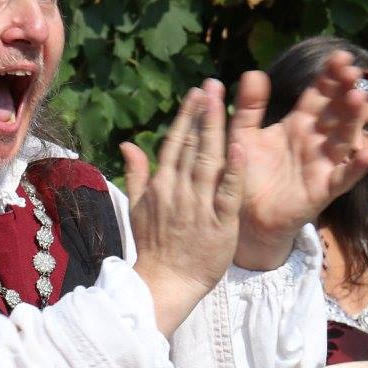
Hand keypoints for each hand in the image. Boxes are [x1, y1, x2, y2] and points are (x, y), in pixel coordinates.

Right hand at [122, 80, 244, 336]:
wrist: (164, 284)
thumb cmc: (153, 247)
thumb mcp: (137, 207)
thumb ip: (136, 173)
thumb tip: (128, 143)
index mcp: (161, 185)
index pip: (176, 142)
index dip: (187, 115)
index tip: (196, 92)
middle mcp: (179, 190)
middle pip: (193, 145)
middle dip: (203, 113)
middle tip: (212, 84)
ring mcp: (199, 206)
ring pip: (210, 161)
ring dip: (217, 130)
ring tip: (225, 101)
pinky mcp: (220, 223)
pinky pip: (228, 193)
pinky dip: (234, 171)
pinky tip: (240, 147)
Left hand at [228, 52, 367, 269]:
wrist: (243, 214)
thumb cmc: (246, 172)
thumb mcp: (243, 134)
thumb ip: (248, 107)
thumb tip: (253, 73)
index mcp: (298, 124)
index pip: (319, 95)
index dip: (330, 77)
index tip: (340, 57)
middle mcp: (315, 141)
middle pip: (336, 111)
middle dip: (345, 91)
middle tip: (353, 71)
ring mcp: (322, 164)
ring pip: (343, 138)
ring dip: (353, 120)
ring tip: (359, 98)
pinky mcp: (322, 190)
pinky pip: (343, 177)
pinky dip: (356, 167)